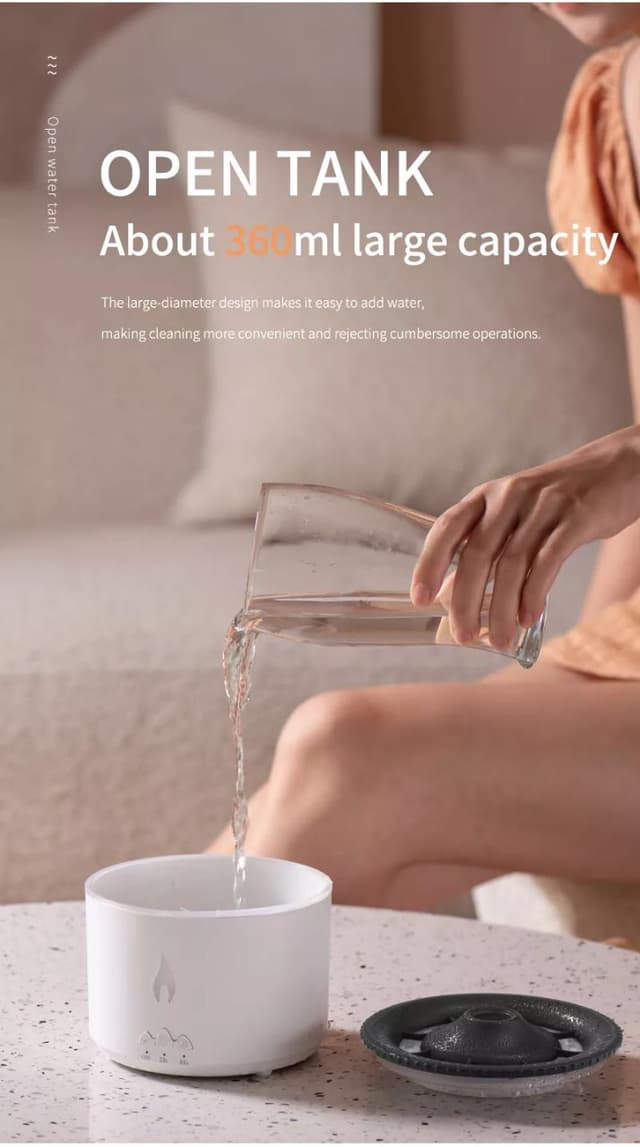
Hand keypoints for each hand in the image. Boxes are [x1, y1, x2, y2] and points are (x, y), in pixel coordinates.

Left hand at [410, 426, 639, 649]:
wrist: (617, 467)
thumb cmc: (558, 501)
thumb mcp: (514, 514)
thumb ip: (486, 547)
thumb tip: (452, 593)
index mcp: (486, 496)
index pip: (447, 528)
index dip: (430, 563)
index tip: (420, 597)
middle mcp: (508, 497)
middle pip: (477, 553)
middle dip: (466, 600)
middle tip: (463, 635)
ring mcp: (542, 505)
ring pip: (512, 563)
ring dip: (501, 608)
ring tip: (500, 639)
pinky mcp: (575, 517)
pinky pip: (548, 561)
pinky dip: (534, 594)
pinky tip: (527, 617)